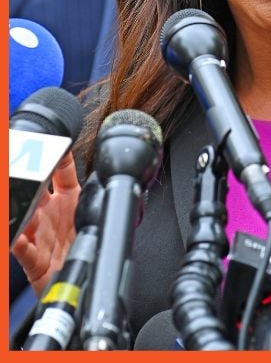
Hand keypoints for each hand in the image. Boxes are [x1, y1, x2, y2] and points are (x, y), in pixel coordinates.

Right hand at [12, 150, 81, 295]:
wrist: (79, 278)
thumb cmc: (82, 242)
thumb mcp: (90, 209)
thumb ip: (93, 188)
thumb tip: (106, 164)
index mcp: (65, 198)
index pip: (59, 170)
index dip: (56, 154)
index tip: (54, 140)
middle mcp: (48, 213)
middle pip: (34, 190)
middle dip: (26, 177)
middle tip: (22, 165)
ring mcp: (38, 234)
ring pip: (23, 217)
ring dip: (20, 207)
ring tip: (16, 195)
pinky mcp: (34, 259)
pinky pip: (23, 249)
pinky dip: (18, 241)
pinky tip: (16, 234)